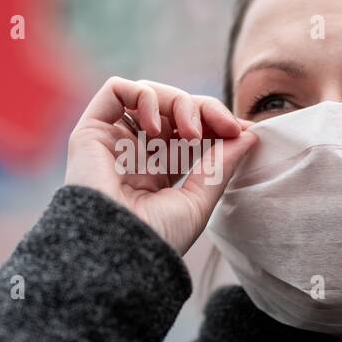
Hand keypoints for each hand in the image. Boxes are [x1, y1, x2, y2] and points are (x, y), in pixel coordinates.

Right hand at [65, 77, 257, 254]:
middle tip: (226, 127)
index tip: (243, 131)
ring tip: (191, 133)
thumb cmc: (155, 239)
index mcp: (158, 172)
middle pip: (173, 109)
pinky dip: (145, 96)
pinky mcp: (91, 130)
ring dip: (179, 102)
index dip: (217, 123)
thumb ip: (220, 165)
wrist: (116, 252)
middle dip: (205, 110)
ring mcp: (113, 140)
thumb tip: (249, 134)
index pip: (190, 131)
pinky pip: (117, 89)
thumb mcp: (198, 201)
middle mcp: (134, 152)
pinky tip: (156, 126)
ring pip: (149, 94)